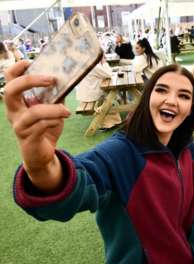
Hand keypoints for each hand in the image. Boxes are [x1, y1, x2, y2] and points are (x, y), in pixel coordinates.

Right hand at [4, 60, 69, 191]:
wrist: (42, 154)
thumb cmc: (45, 128)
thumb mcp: (52, 109)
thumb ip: (56, 96)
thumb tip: (67, 78)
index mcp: (18, 101)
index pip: (9, 80)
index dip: (16, 69)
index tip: (30, 62)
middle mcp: (13, 111)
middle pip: (10, 90)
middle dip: (30, 81)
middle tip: (51, 79)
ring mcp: (19, 125)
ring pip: (33, 112)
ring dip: (53, 109)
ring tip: (66, 110)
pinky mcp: (28, 137)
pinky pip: (41, 126)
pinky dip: (53, 121)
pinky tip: (60, 120)